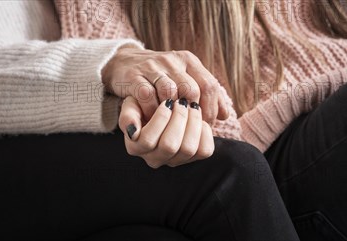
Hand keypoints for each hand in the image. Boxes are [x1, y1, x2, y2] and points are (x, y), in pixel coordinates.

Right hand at [103, 46, 228, 123]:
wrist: (123, 63)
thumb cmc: (158, 78)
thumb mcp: (183, 80)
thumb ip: (205, 94)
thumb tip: (224, 115)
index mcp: (188, 60)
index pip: (209, 84)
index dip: (211, 108)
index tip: (208, 126)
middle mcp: (172, 60)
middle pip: (192, 89)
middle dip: (193, 115)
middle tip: (191, 130)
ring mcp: (152, 67)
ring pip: (170, 91)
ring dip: (172, 113)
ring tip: (172, 126)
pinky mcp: (133, 76)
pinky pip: (147, 95)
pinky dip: (152, 110)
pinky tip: (153, 119)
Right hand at [118, 96, 214, 167]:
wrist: (159, 112)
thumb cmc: (143, 105)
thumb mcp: (131, 106)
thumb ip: (127, 115)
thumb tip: (133, 131)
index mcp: (135, 147)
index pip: (148, 140)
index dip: (161, 118)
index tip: (167, 101)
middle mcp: (153, 159)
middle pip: (169, 146)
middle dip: (179, 119)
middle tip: (181, 102)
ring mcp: (174, 161)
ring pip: (188, 149)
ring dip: (193, 123)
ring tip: (191, 107)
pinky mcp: (194, 158)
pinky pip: (205, 151)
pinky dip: (205, 132)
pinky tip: (198, 119)